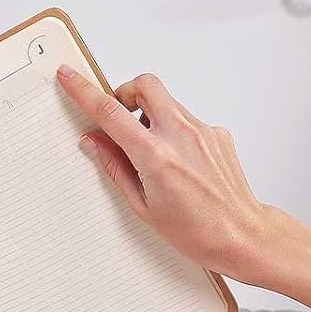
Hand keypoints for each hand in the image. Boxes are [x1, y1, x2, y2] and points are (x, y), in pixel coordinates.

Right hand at [55, 64, 274, 281]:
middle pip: (146, 85)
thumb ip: (115, 167)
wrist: (242, 234)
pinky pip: (187, 120)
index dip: (84, 92)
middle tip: (120, 117)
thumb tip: (94, 141)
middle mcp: (181, 135)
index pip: (110, 113)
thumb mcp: (143, 206)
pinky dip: (174, 132)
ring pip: (168, 103)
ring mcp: (203, 131)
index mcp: (156, 156)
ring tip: (153, 154)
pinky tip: (179, 164)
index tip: (69, 77)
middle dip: (126, 92)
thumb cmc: (196, 231)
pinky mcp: (218, 133)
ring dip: (151, 116)